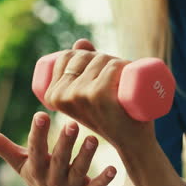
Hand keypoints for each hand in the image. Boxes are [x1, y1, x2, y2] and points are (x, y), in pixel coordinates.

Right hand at [0, 113, 115, 185]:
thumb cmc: (40, 177)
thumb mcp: (22, 165)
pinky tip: (113, 169)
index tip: (40, 115)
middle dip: (65, 143)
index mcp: (36, 169)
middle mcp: (52, 180)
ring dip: (86, 157)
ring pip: (78, 172)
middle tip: (72, 124)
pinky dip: (104, 180)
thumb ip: (2, 147)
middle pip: (59, 160)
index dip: (37, 134)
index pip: (35, 150)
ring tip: (93, 139)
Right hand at [41, 39, 156, 154]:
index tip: (100, 70)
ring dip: (118, 61)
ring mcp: (81, 95)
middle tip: (117, 75)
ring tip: (125, 79)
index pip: (67, 56)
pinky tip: (129, 70)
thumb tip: (81, 42)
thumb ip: (81, 68)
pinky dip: (123, 63)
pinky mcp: (100, 95)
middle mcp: (62, 96)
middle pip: (84, 57)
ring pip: (101, 59)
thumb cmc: (111, 118)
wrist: (132, 143)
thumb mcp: (90, 95)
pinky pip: (112, 66)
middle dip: (103, 57)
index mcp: (53, 96)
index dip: (86, 55)